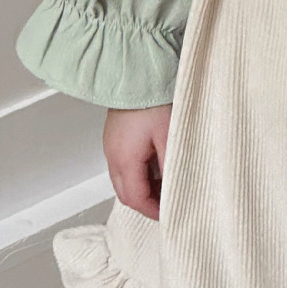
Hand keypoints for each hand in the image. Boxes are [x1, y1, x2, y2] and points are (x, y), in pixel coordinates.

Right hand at [103, 104, 171, 219]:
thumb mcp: (169, 136)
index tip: (169, 213)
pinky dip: (138, 173)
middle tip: (167, 202)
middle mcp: (113, 156)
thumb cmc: (151, 100)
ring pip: (123, 181)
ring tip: (165, 183)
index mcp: (125, 159)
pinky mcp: (114, 138)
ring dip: (142, 188)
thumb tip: (175, 189)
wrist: (135, 74)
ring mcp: (111, 146)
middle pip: (125, 194)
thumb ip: (171, 167)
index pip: (136, 199)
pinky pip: (122, 165)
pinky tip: (155, 165)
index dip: (153, 211)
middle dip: (146, 203)